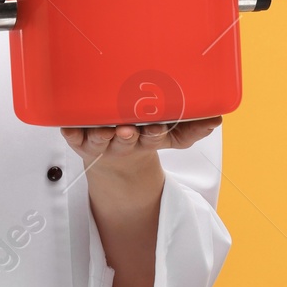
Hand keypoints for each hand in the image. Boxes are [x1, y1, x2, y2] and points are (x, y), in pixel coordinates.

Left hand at [60, 117, 221, 179]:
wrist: (116, 168)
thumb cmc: (144, 139)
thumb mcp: (171, 138)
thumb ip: (193, 128)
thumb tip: (218, 118)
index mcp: (146, 140)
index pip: (154, 137)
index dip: (155, 133)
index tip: (157, 127)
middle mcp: (124, 143)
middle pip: (126, 140)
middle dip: (127, 136)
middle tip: (128, 130)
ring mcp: (102, 143)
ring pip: (100, 140)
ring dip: (100, 136)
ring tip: (102, 129)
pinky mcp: (82, 143)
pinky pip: (74, 138)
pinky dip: (70, 134)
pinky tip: (67, 128)